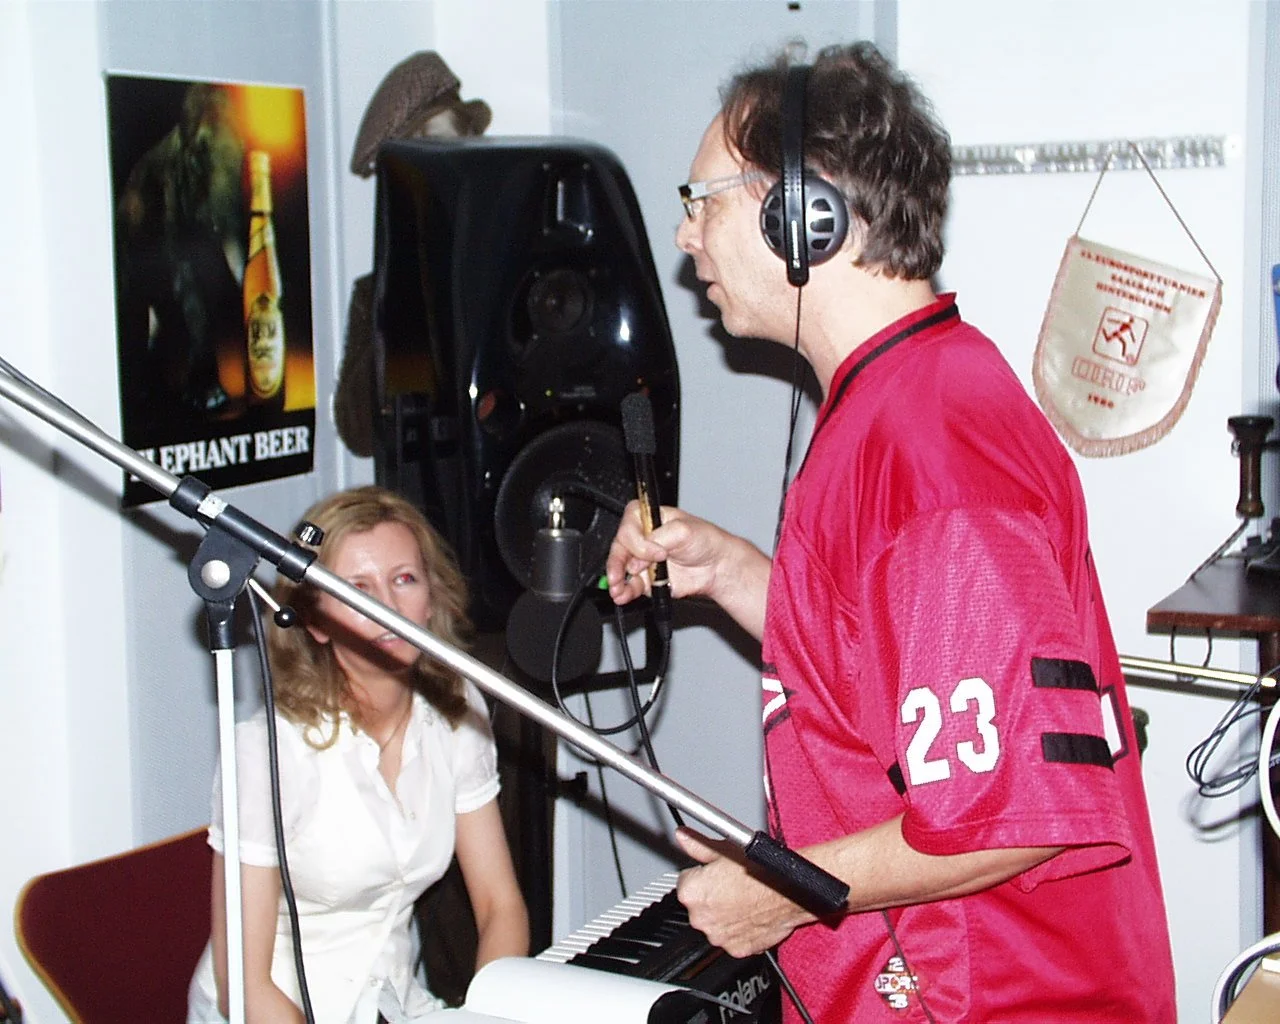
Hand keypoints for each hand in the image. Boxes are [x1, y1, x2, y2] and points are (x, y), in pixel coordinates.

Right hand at [605, 503, 768, 638]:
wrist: (716, 566)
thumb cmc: (704, 540)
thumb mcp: (683, 530)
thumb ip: (658, 540)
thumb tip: (639, 557)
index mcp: (647, 517)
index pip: (628, 527)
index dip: (637, 542)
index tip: (657, 552)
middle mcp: (641, 538)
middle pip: (619, 549)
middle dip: (617, 564)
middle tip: (620, 575)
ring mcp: (642, 560)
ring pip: (620, 569)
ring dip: (617, 580)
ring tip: (618, 589)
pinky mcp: (646, 579)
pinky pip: (630, 586)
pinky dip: (625, 592)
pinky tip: (623, 595)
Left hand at [674, 828, 813, 958]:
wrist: (792, 890)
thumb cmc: (762, 869)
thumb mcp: (725, 850)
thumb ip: (698, 846)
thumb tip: (683, 837)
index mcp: (691, 893)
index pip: (685, 882)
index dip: (702, 875)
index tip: (714, 874)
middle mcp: (700, 918)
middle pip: (698, 905)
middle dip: (710, 897)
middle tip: (730, 885)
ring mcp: (718, 937)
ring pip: (714, 923)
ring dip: (723, 914)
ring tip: (742, 899)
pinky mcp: (737, 950)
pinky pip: (731, 938)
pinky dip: (737, 929)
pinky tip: (749, 914)